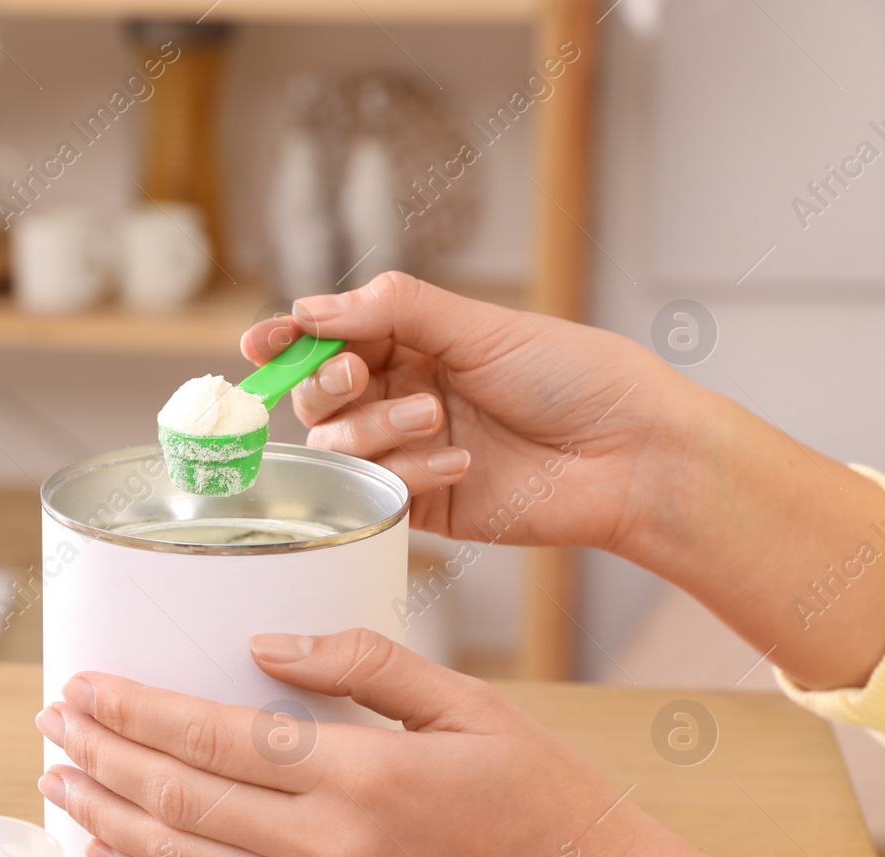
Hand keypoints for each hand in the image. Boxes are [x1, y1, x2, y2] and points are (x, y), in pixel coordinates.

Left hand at [34, 626, 652, 856]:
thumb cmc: (545, 803)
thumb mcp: (470, 706)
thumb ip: (365, 665)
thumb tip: (267, 645)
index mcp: (363, 776)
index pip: (216, 739)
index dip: (137, 711)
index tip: (87, 685)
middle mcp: (327, 846)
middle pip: (180, 798)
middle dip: (102, 756)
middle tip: (53, 721)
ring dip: (108, 817)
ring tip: (58, 781)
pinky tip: (115, 854)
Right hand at [240, 273, 697, 551]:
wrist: (633, 455)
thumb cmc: (575, 377)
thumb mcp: (481, 326)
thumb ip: (391, 311)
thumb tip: (310, 309)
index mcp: (414, 341)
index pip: (328, 337)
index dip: (288, 338)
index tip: (263, 341)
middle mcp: (402, 393)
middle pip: (316, 394)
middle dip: (326, 382)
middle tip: (355, 376)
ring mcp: (409, 451)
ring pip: (338, 445)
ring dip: (375, 428)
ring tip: (437, 418)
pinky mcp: (423, 506)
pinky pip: (378, 491)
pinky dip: (410, 473)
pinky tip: (462, 462)